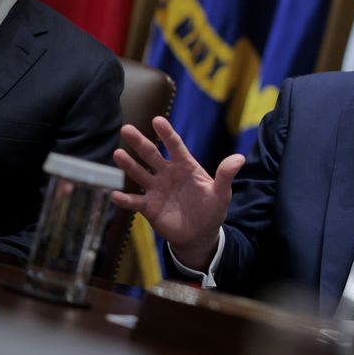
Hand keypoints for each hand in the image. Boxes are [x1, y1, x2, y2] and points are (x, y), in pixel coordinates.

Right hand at [111, 116, 244, 269]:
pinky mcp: (148, 206)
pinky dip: (124, 199)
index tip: (158, 120)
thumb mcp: (221, 193)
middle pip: (151, 155)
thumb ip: (226, 175)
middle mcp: (167, 173)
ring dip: (128, 165)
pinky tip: (113, 193)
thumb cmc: (211, 209)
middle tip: (126, 129)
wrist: (200, 234)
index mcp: (185, 166)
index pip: (175, 145)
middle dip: (139, 142)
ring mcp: (156, 189)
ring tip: (117, 154)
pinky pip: (134, 201)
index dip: (167, 133)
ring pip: (139, 174)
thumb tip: (240, 158)